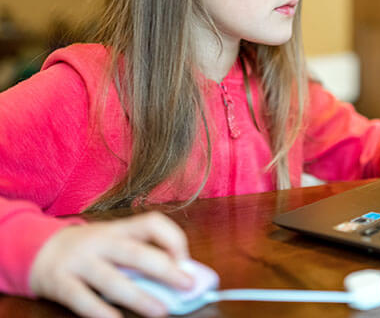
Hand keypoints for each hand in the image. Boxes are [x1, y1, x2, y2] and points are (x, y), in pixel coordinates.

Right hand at [30, 211, 193, 317]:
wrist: (38, 249)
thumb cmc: (89, 249)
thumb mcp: (114, 242)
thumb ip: (140, 254)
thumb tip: (176, 277)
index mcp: (120, 228)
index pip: (152, 223)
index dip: (174, 239)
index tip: (186, 260)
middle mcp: (101, 241)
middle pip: (136, 253)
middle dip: (165, 270)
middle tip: (187, 285)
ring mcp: (80, 261)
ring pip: (113, 279)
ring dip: (140, 297)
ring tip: (161, 311)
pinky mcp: (60, 282)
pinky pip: (83, 299)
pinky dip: (102, 312)